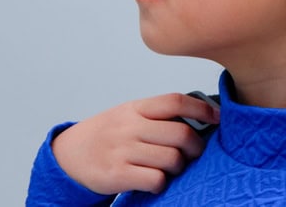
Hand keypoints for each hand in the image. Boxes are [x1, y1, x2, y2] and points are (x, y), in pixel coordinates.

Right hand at [51, 93, 219, 194]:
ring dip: (178, 167)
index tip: (217, 117)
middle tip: (194, 153)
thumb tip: (197, 119)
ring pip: (171, 158)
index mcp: (135, 108)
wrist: (68, 155)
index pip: (175, 101)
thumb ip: (155, 116)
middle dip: (196, 147)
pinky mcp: (116, 174)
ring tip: (171, 169)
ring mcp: (122, 150)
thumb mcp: (127, 116)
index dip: (202, 108)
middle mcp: (129, 126)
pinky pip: (155, 179)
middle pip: (180, 133)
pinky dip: (161, 183)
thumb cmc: (106, 135)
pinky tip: (155, 182)